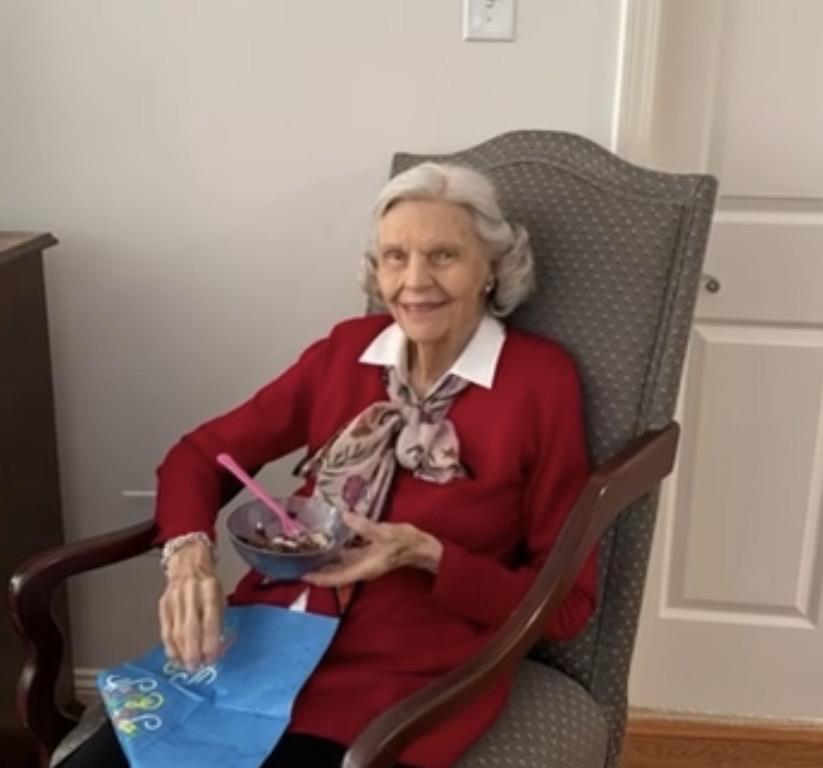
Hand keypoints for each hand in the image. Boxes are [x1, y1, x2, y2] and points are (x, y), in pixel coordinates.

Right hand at [158, 540, 223, 670]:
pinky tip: (175, 657)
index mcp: (209, 590)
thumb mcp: (220, 594)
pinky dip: (170, 646)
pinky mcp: (163, 605)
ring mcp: (174, 600)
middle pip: (190, 629)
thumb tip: (216, 646)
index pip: (210, 621)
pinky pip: (165, 630)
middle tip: (197, 668)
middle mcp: (190, 594)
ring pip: (176, 632)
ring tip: (188, 666)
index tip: (212, 659)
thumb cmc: (208, 582)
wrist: (187, 562)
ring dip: (181, 653)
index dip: (210, 643)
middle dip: (193, 652)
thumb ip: (218, 618)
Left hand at [302, 510, 442, 587]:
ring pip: (338, 567)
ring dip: (323, 563)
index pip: (335, 578)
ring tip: (306, 553)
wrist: (420, 547)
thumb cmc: (404, 542)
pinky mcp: (365, 556)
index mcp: (363, 568)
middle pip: (333, 575)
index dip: (318, 578)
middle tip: (296, 563)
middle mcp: (360, 569)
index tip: (301, 574)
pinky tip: (326, 543)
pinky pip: (344, 559)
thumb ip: (364, 526)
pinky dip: (334, 554)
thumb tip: (345, 516)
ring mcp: (363, 564)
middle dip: (316, 571)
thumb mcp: (385, 532)